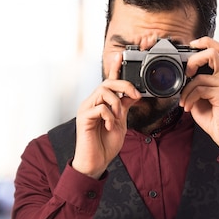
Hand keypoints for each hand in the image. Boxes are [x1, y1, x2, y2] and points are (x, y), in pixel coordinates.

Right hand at [72, 54, 140, 177]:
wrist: (96, 162)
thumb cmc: (106, 144)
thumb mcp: (121, 123)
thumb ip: (125, 107)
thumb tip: (133, 94)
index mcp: (102, 103)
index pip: (109, 82)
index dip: (114, 68)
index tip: (120, 56)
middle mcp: (92, 102)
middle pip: (108, 82)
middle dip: (124, 85)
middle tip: (135, 95)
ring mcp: (86, 109)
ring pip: (103, 92)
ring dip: (116, 104)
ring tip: (118, 118)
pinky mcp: (83, 117)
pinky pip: (100, 108)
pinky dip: (109, 116)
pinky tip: (108, 126)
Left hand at [179, 37, 218, 158]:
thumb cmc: (214, 117)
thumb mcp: (200, 96)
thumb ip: (195, 83)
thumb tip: (182, 74)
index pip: (218, 49)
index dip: (203, 42)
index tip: (190, 47)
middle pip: (213, 51)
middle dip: (194, 59)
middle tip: (187, 72)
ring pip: (200, 76)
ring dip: (186, 90)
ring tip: (184, 102)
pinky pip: (200, 89)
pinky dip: (189, 98)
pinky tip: (188, 107)